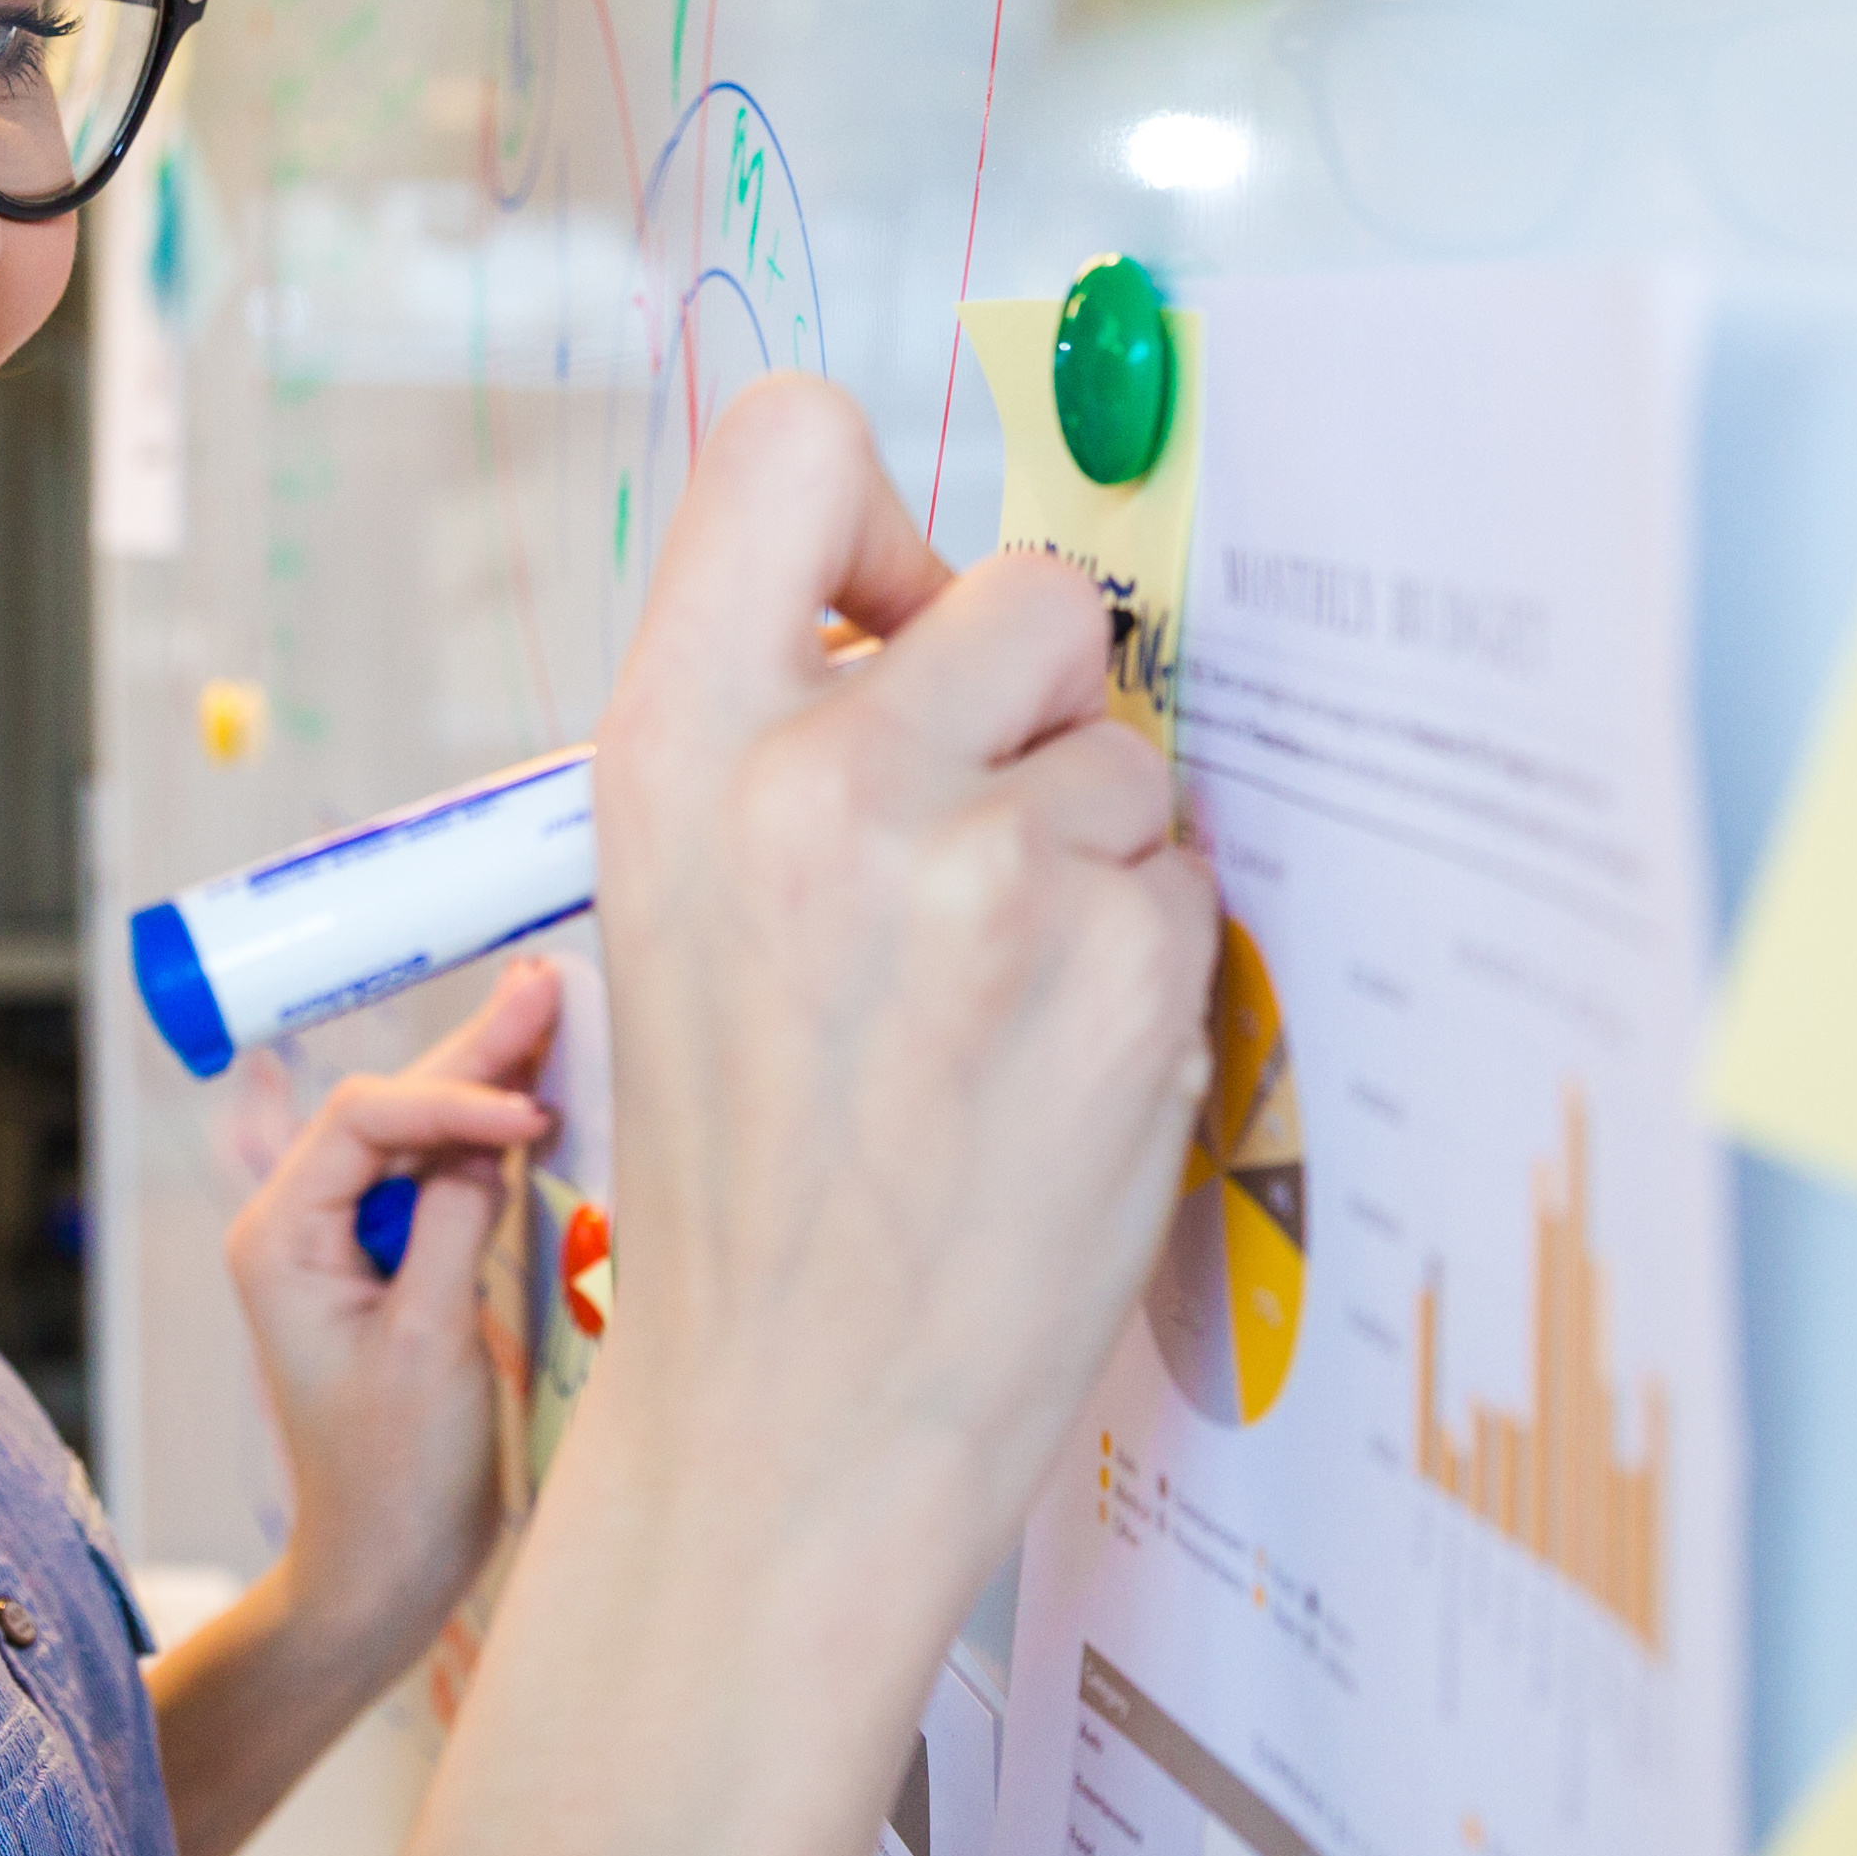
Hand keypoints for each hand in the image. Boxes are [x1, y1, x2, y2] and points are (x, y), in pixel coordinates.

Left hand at [221, 962, 561, 1681]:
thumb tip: (491, 1133)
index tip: (530, 1116)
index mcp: (280, 1238)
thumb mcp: (428, 1343)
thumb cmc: (395, 1474)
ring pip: (421, 1134)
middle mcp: (302, 1224)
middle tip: (546, 983)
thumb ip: (452, 1224)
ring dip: (488, 1082)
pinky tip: (540, 1093)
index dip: (450, 1099)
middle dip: (473, 1054)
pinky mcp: (395, 1266)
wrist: (386, 1569)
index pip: (366, 1122)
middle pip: (391, 1108)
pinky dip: (494, 1139)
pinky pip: (443, 1180)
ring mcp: (348, 1243)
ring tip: (550, 1008)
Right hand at [580, 378, 1214, 1590]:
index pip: (790, 440)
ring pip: (1130, 754)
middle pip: (1033, 589)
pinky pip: (1187, 878)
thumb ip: (779, 727)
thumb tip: (945, 609)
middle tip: (984, 840)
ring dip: (1097, 852)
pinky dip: (1145, 957)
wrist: (787, 1415)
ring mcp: (989, 875)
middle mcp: (824, 782)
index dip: (882, 518)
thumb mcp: (669, 901)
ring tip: (996, 1000)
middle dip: (1038, 701)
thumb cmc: (739, 1163)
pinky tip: (1051, 1066)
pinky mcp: (1125, 969)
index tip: (899, 620)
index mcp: (673, 747)